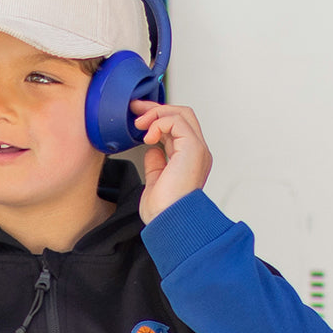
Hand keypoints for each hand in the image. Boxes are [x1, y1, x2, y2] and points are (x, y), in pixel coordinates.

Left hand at [130, 100, 212, 224]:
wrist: (170, 223)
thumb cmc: (163, 212)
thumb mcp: (155, 182)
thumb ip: (156, 164)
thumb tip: (152, 150)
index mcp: (189, 160)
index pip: (177, 128)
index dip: (157, 119)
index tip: (137, 118)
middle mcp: (196, 152)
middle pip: (181, 115)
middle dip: (156, 109)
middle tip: (135, 110)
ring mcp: (197, 149)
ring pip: (181, 114)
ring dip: (156, 114)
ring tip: (138, 125)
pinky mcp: (193, 148)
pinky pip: (177, 121)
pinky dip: (160, 123)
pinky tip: (147, 136)